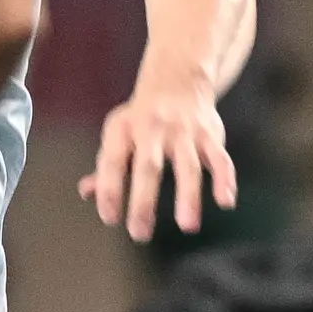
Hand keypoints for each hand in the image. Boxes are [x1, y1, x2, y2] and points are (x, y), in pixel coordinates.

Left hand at [85, 66, 236, 243]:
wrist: (178, 78)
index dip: (109, 190)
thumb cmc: (141, 118)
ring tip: (187, 226)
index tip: (110, 218)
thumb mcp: (119, 134)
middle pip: (148, 167)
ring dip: (188, 196)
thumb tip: (87, 192)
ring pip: (188, 165)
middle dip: (143, 202)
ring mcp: (184, 130)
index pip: (112, 161)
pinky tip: (225, 202)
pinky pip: (220, 158)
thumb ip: (106, 166)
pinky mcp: (209, 134)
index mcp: (124, 128)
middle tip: (139, 233)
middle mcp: (153, 128)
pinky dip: (224, 179)